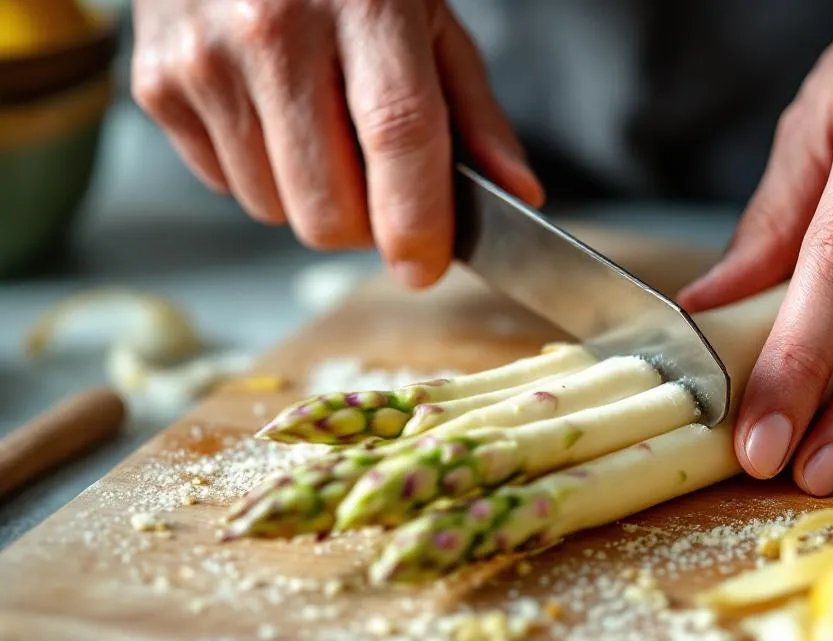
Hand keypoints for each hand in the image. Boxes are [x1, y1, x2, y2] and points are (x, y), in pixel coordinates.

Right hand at [130, 0, 542, 287]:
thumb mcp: (426, 17)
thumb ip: (474, 113)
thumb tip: (517, 196)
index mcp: (365, 7)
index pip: (397, 137)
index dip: (416, 221)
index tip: (425, 265)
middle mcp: (274, 31)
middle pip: (327, 206)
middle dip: (366, 225)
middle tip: (380, 188)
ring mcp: (205, 60)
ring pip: (273, 209)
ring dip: (309, 198)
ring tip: (319, 130)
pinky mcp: (157, 85)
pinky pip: (224, 185)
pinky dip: (258, 172)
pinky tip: (268, 113)